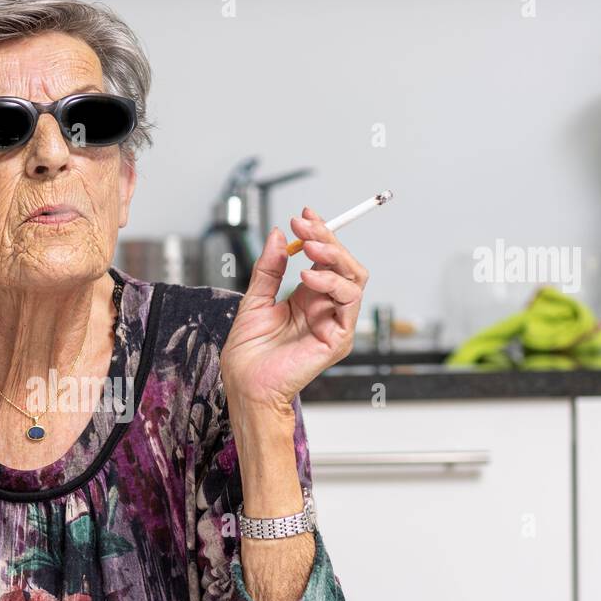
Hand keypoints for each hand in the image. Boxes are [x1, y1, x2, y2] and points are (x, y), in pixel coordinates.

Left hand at [221, 207, 369, 413]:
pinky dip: (332, 282)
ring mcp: (335, 321)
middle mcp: (325, 307)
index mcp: (308, 297)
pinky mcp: (339, 337)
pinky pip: (348, 301)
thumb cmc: (249, 352)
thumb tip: (279, 235)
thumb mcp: (255, 299)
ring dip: (333, 256)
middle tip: (305, 226)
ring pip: (354, 277)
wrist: (246, 384)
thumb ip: (269, 268)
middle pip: (343, 263)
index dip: (319, 234)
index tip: (303, 216)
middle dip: (327, 238)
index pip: (324, 259)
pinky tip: (309, 276)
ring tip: (308, 247)